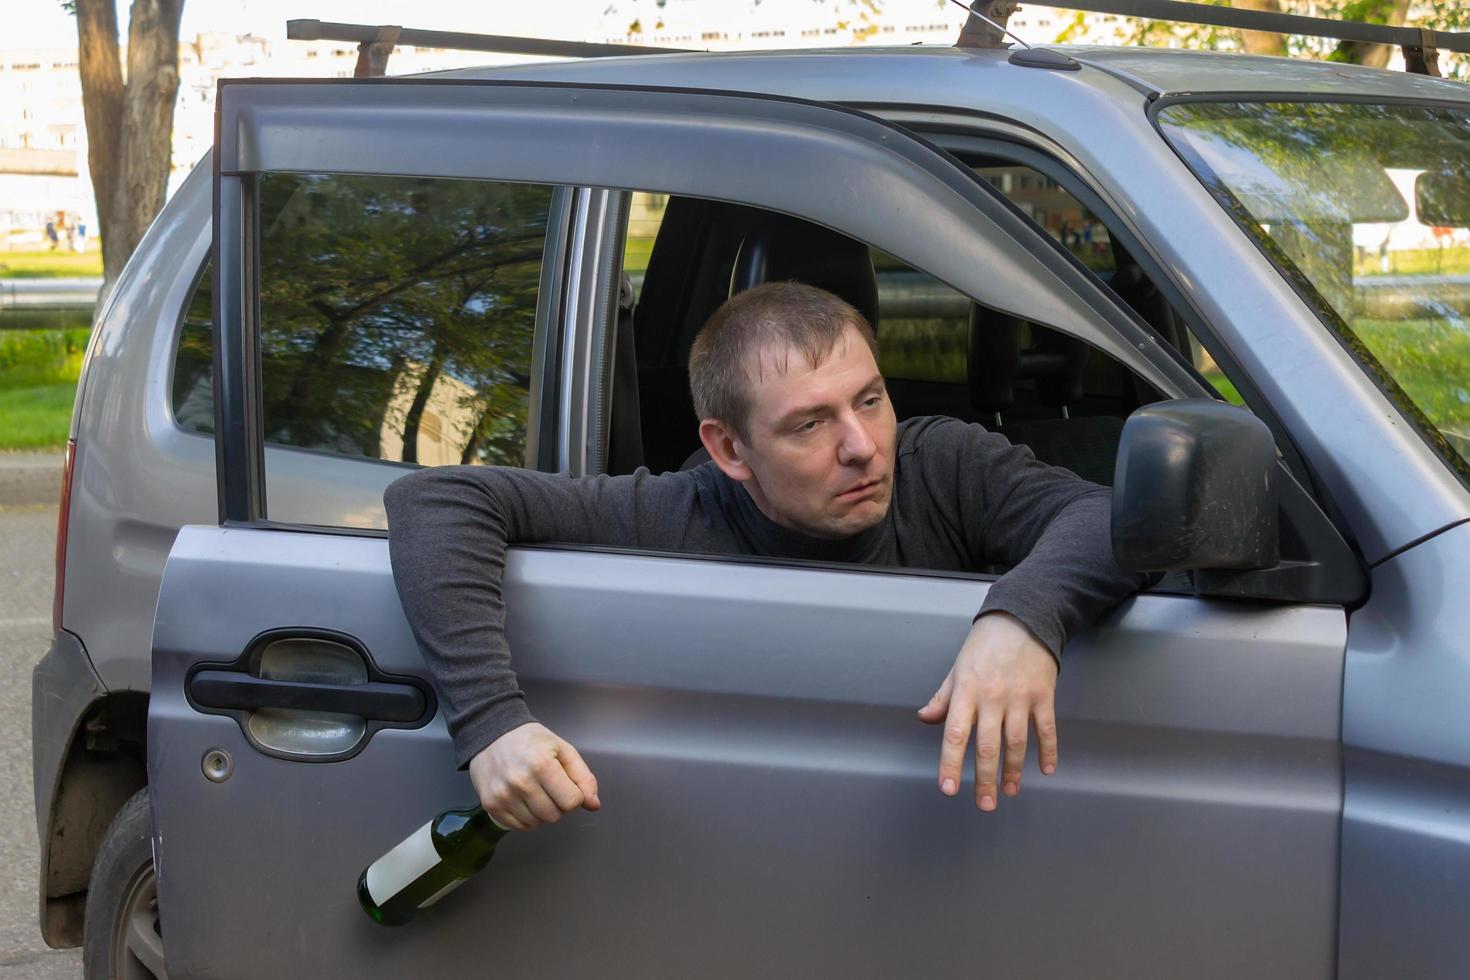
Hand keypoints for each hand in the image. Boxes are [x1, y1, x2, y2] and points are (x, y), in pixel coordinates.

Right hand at [468, 722, 600, 829]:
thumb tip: (594, 805)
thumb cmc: (531, 740)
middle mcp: (521, 782)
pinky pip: (517, 826)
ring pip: (536, 823)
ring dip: (540, 812)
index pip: (571, 802)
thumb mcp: (563, 750)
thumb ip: (583, 777)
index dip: (573, 795)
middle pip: (554, 815)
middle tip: (548, 786)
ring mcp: (503, 795)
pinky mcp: (490, 804)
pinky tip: (522, 800)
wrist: (492, 733)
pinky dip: (524, 818)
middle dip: (557, 804)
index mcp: (542, 765)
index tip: (564, 784)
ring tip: (533, 791)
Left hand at [916, 612, 1058, 810]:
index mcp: (966, 692)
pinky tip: (1046, 769)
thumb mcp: (957, 669)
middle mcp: (992, 698)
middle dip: (985, 779)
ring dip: (1013, 771)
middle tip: (984, 805)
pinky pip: (1047, 729)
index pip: (955, 734)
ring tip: (1009, 791)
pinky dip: (1048, 750)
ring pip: (1016, 743)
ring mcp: (1019, 697)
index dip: (951, 764)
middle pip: (987, 746)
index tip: (949, 789)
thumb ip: (943, 697)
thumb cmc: (984, 645)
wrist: (1022, 619)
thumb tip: (925, 718)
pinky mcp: (1043, 695)